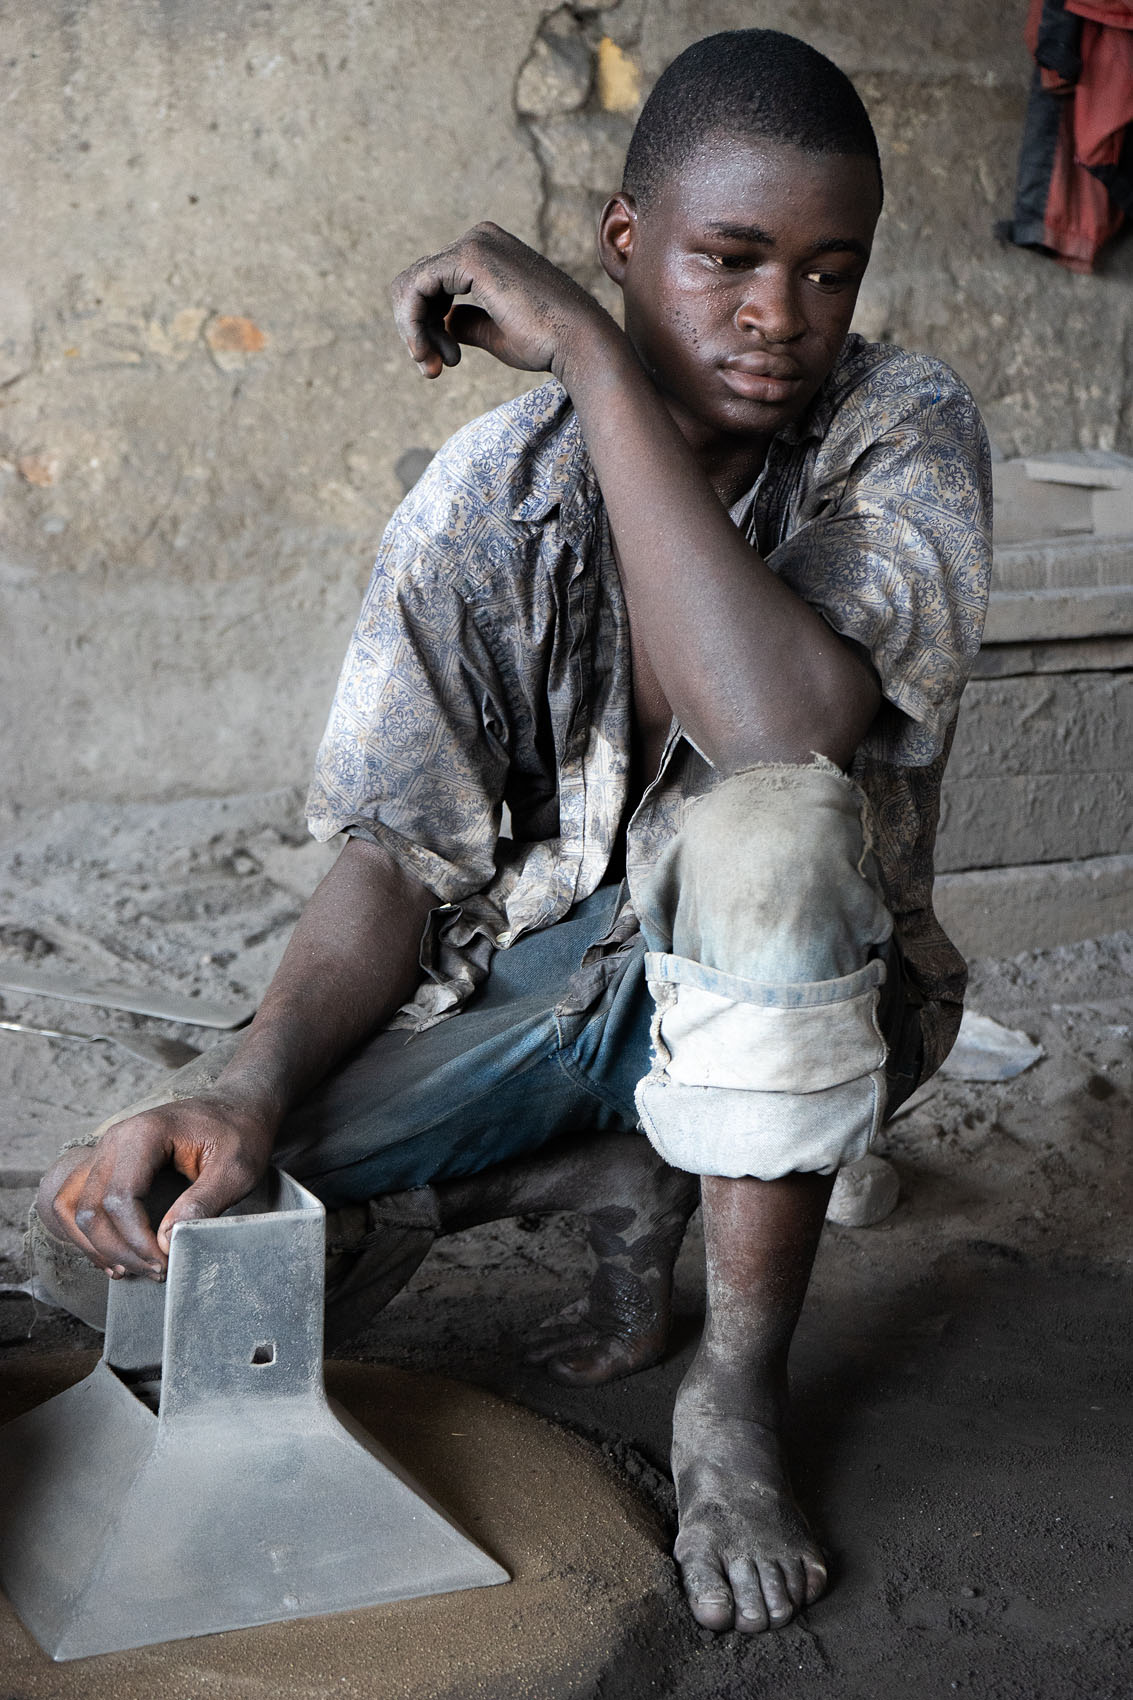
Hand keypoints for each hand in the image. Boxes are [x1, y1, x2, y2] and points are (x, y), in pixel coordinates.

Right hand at [36, 1096, 276, 1280]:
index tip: (164, 1262)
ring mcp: (106, 1151)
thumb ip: (202, 1202)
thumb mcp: (236, 1169)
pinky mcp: (107, 1164)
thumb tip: (166, 1242)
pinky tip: (115, 1257)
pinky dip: (86, 1233)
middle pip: (90, 1207)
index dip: (137, 1240)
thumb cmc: (239, 1134)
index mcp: (145, 1134)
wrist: (236, 1108)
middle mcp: (115, 1140)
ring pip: (73, 1206)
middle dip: (118, 1250)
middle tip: (156, 1271)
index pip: (120, 1197)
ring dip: (95, 1245)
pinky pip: (76, 1201)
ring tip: (130, 1270)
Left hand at [390, 221, 611, 382]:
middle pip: (418, 282)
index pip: (434, 283)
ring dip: (413, 331)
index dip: (426, 325)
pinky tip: (427, 351)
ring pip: (412, 285)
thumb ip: (467, 322)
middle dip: (417, 329)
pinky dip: (412, 322)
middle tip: (431, 368)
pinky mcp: (470, 257)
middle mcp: (480, 238)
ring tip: (433, 365)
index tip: (440, 362)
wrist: (579, 343)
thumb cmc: (547, 344)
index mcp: (488, 252)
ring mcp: (475, 243)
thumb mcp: (496, 333)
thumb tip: (444, 320)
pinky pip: (416, 287)